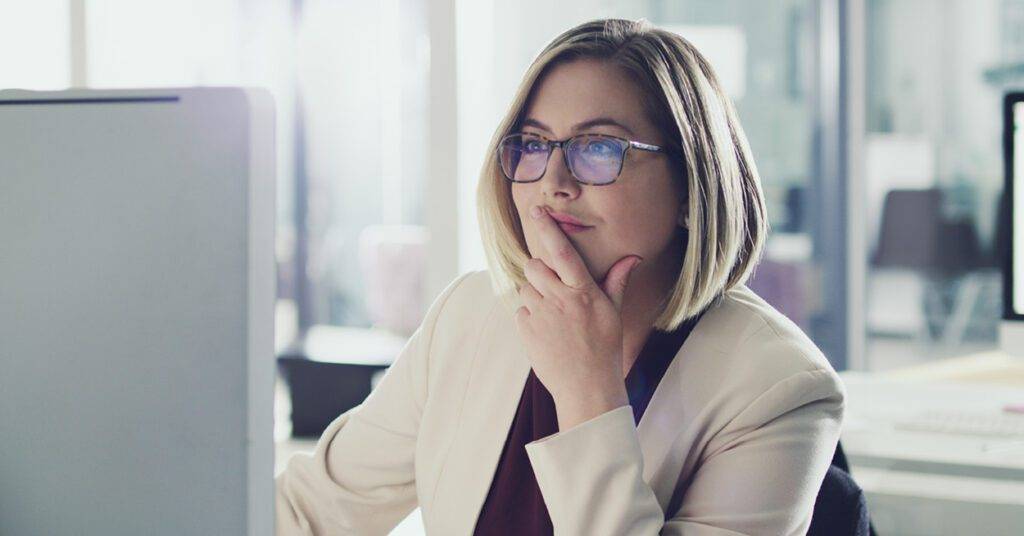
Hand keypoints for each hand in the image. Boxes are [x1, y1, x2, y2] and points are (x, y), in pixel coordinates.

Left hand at [515, 204, 642, 430]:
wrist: (586, 388)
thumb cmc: (604, 349)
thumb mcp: (613, 313)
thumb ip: (616, 282)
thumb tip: (633, 257)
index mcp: (583, 292)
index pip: (563, 252)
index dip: (548, 229)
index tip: (537, 211)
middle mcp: (560, 300)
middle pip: (534, 266)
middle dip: (538, 270)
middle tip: (552, 286)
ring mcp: (540, 315)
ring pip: (525, 287)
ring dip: (534, 294)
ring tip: (552, 314)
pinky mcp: (526, 330)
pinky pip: (520, 310)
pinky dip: (528, 315)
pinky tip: (545, 331)